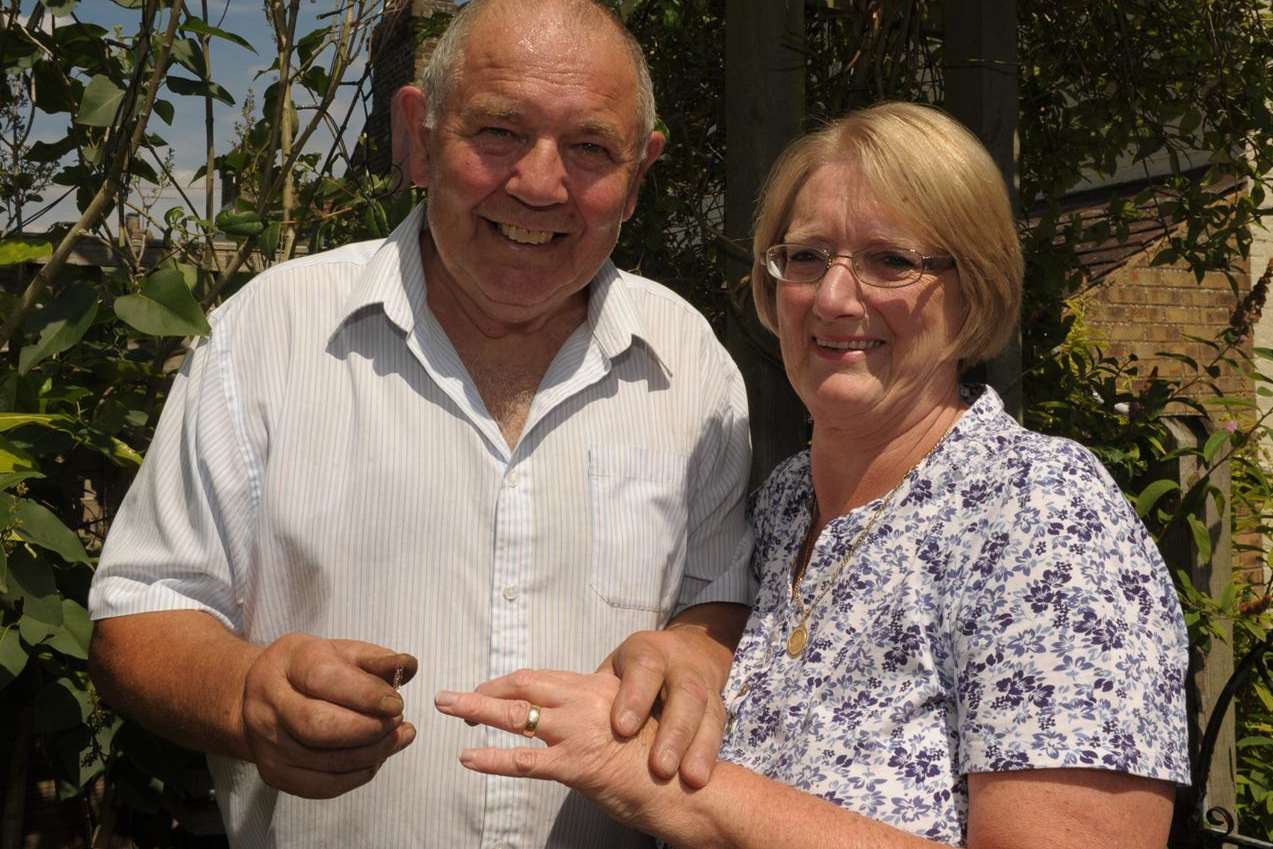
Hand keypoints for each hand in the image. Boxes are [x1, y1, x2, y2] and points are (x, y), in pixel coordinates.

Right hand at [240, 633, 418, 797]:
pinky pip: (322, 785)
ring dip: (371, 753)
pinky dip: (357, 775)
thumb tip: (408, 666)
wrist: (262, 696)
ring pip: (324, 760)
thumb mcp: (343, 652)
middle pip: (319, 726)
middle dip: (368, 729)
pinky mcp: (274, 774)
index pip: (323, 679)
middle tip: (398, 722)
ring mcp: (268, 743)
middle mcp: (269, 705)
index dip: (365, 694)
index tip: (397, 704)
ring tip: (396, 738)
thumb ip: (377, 659)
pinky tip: (376, 758)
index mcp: (287, 663)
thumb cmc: (311, 670)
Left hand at [434, 669, 667, 830]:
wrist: (683, 782)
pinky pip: (523, 761)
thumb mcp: (628, 719)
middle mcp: (584, 702)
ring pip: (515, 715)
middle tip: (450, 696)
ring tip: (447, 709)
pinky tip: (469, 758)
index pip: (540, 678)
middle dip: (482, 691)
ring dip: (476, 710)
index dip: (507, 683)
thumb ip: (597, 712)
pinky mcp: (574, 765)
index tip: (486, 690)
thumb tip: (570, 715)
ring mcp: (577, 732)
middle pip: (521, 688)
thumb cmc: (658, 754)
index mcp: (596, 688)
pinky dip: (491, 759)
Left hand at [600, 604, 746, 786]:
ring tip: (690, 779)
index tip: (621, 728)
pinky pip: (718, 731)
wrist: (690, 651)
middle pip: (684, 695)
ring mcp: (704, 687)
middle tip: (660, 767)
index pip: (644, 670)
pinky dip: (709, 755)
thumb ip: (594, 691)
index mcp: (647, 653)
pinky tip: (700, 779)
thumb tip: (552, 715)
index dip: (635, 698)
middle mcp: (680, 668)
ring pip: (708, 714)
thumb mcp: (615, 668)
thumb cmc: (636, 669)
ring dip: (699, 749)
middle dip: (674, 732)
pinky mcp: (718, 708)